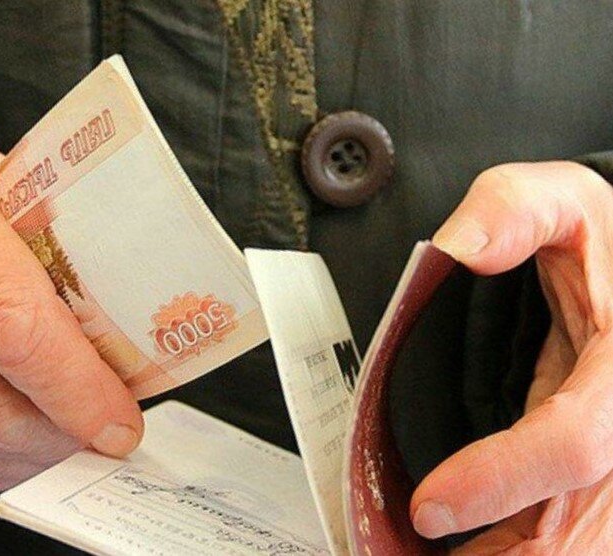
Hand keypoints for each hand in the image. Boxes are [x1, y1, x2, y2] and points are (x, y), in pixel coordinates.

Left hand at [409, 161, 612, 551]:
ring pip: (586, 539)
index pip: (579, 440)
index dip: (506, 480)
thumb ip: (511, 210)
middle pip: (587, 526)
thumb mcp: (560, 199)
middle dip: (509, 553)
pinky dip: (521, 546)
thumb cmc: (598, 236)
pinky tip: (470, 551)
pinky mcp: (601, 464)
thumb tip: (461, 249)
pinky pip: (573, 527)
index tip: (430, 508)